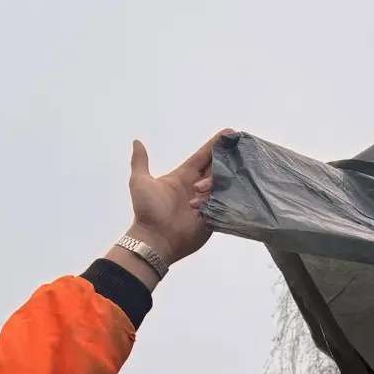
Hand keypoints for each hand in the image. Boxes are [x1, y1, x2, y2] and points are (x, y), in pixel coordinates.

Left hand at [124, 128, 233, 265]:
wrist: (155, 240)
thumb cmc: (148, 211)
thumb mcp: (140, 182)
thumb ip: (140, 162)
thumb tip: (137, 142)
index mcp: (183, 176)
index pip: (202, 157)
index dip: (214, 145)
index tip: (228, 133)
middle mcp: (197, 187)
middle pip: (216, 168)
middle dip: (225, 159)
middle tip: (236, 151)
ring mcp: (206, 202)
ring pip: (222, 185)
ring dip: (219, 181)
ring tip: (203, 188)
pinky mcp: (213, 216)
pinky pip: (225, 203)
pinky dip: (229, 197)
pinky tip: (234, 190)